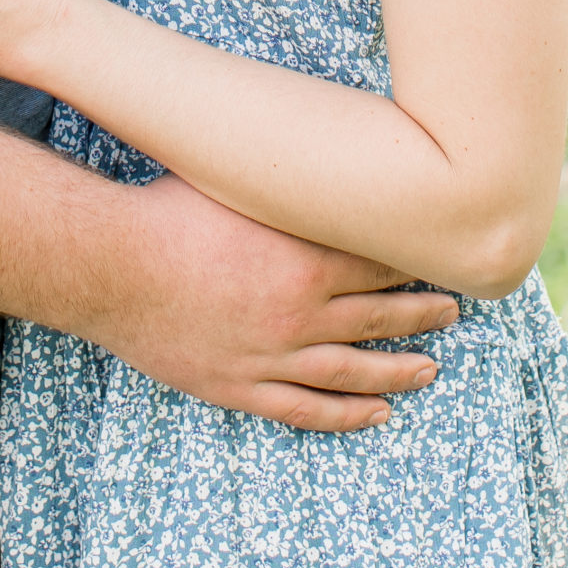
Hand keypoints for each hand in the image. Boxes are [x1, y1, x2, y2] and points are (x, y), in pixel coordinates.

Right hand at [98, 174, 458, 431]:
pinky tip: (377, 415)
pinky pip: (306, 409)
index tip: (443, 259)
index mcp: (304, 260)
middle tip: (454, 312)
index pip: (382, 264)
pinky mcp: (241, 386)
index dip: (417, 263)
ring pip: (353, 371)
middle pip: (379, 318)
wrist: (113, 266)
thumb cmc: (170, 212)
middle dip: (422, 315)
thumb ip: (286, 182)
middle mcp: (299, 314)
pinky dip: (346, 415)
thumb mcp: (239, 183)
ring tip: (432, 368)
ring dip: (398, 370)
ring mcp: (271, 356)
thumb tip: (321, 152)